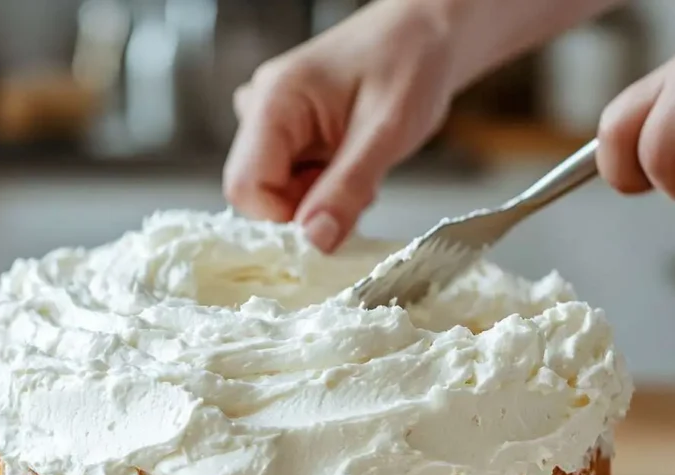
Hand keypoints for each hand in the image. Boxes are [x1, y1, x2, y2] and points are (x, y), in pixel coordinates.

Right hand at [223, 0, 455, 251]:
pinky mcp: (291, 135)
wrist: (429, 34)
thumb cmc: (412, 62)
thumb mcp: (387, 131)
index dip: (283, 218)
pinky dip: (326, 188)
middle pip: (259, 193)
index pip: (245, 187)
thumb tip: (314, 240)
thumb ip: (348, 187)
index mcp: (274, 101)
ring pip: (279, 192)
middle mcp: (262, 111)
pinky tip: (354, 163)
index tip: (330, 224)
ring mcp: (274, 123)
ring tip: (363, 168)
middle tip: (358, 189)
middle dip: (308, 208)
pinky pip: (294, 181)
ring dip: (321, 199)